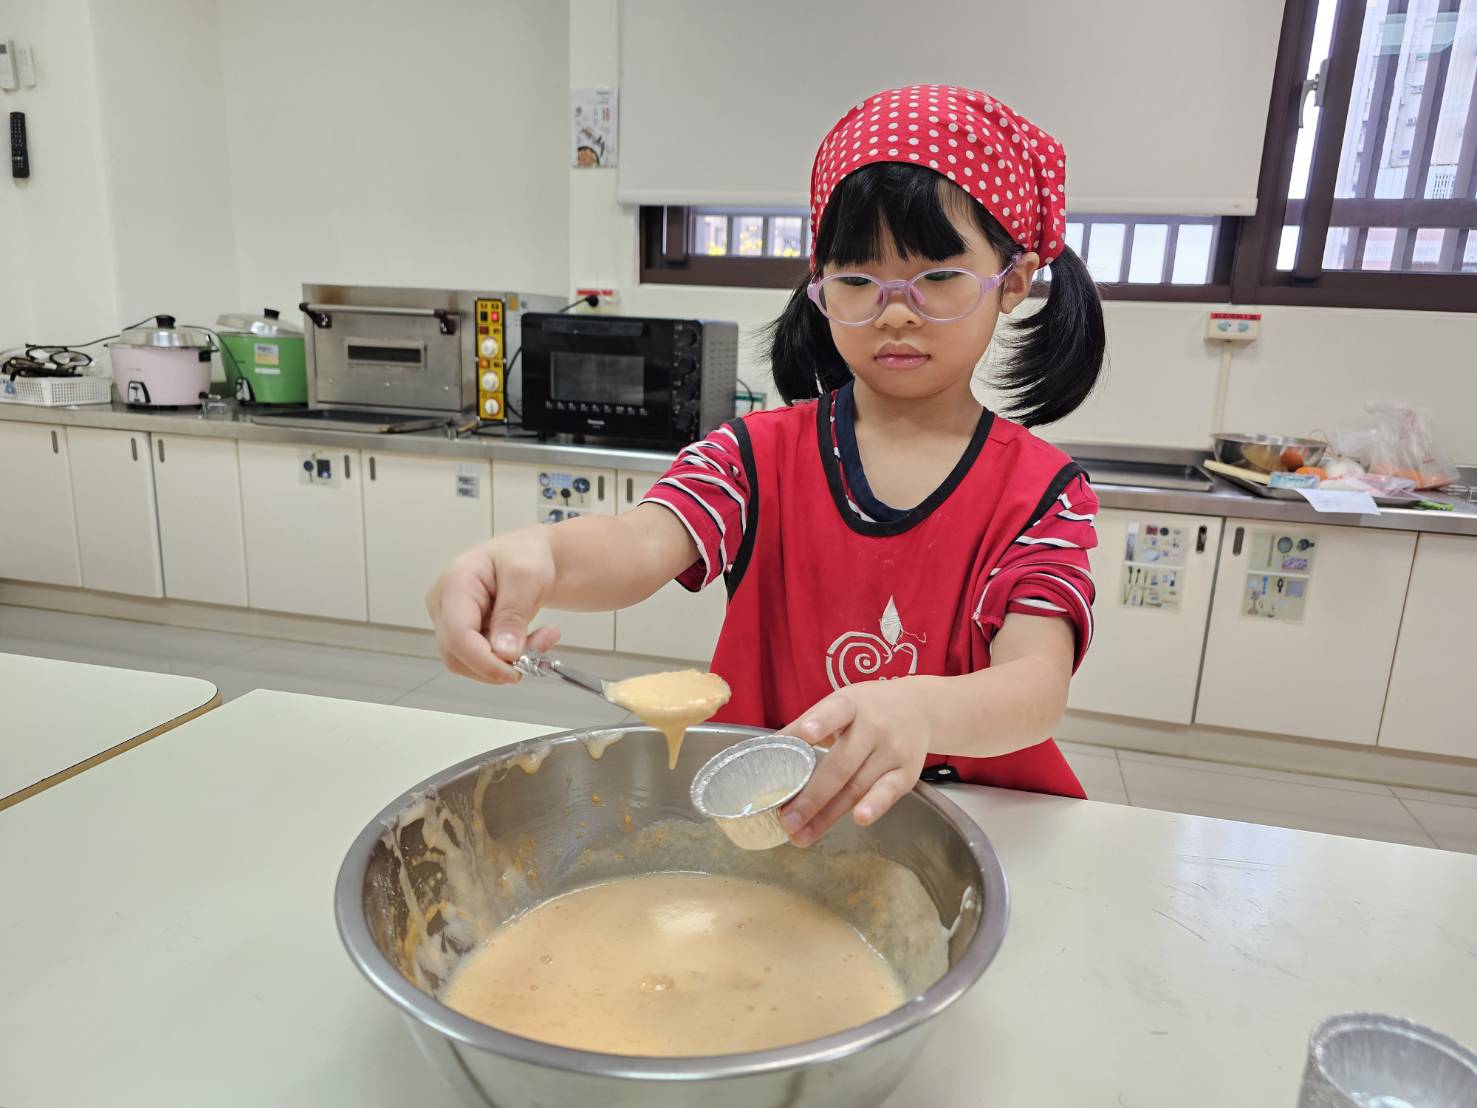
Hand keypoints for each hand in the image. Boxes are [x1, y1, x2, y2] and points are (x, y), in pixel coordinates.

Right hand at [425, 530, 561, 683]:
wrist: (529, 555)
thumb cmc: (525, 555)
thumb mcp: (526, 576)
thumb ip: (513, 614)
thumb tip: (505, 653)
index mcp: (454, 584)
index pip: (457, 635)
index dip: (484, 661)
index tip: (515, 671)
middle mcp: (443, 606)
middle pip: (458, 655)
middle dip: (499, 663)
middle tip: (538, 651)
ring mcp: (450, 622)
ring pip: (470, 663)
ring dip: (507, 662)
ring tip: (542, 639)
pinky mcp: (462, 635)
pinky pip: (481, 661)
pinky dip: (508, 659)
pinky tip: (532, 641)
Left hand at [777, 678, 933, 846]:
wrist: (919, 708)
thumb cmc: (867, 710)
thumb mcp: (838, 705)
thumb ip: (804, 727)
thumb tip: (764, 753)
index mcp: (851, 705)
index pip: (836, 711)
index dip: (821, 722)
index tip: (805, 735)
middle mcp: (874, 727)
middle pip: (840, 765)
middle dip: (811, 796)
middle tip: (786, 820)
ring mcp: (892, 751)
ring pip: (857, 786)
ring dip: (828, 815)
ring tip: (802, 835)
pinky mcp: (907, 772)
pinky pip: (888, 793)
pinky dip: (874, 806)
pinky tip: (858, 820)